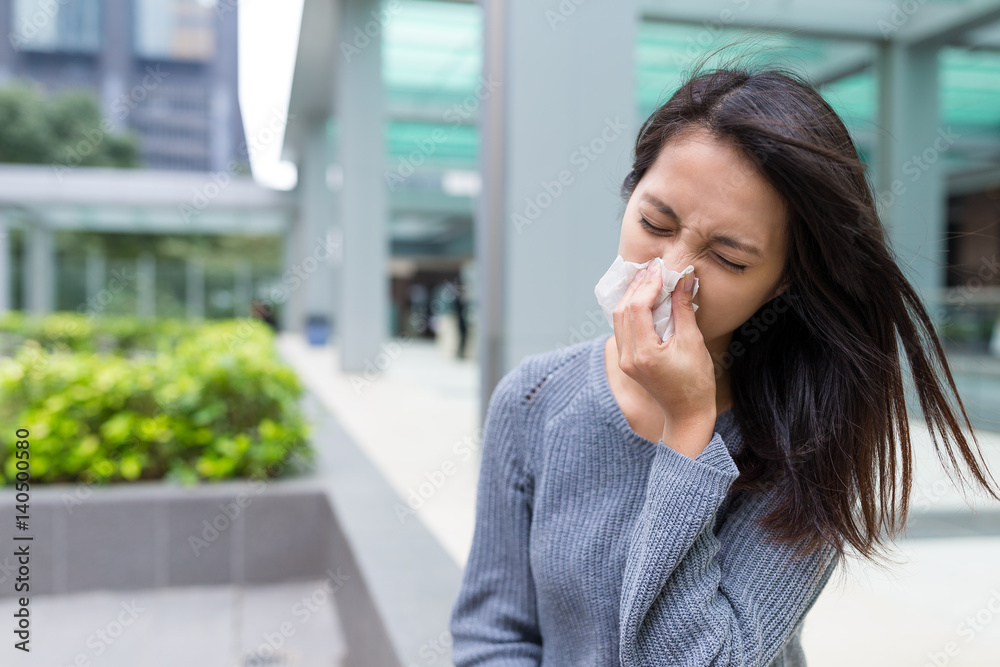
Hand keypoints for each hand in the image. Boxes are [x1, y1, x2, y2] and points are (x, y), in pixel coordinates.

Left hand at [611, 262, 716, 448]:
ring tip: (647, 278)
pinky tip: (643, 299)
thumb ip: (684, 310)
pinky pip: (623, 329)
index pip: (638, 308)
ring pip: (619, 319)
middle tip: (653, 268)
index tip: (661, 269)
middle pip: (623, 311)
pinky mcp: (627, 361)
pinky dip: (631, 310)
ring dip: (632, 297)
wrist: (687, 414)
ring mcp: (624, 360)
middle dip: (637, 286)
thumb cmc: (696, 383)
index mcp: (644, 354)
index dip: (648, 285)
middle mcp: (628, 357)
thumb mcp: (694, 343)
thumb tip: (684, 279)